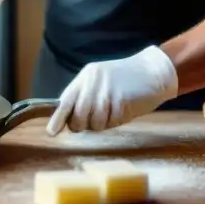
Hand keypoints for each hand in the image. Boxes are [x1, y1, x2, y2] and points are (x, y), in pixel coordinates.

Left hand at [46, 46, 178, 134]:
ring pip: (95, 123)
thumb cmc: (126, 79)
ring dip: (103, 124)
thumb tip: (70, 119)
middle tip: (96, 120)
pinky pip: (112, 122)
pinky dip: (117, 121)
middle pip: (78, 116)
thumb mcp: (101, 81)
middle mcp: (93, 83)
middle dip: (83, 125)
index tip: (51, 132)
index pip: (66, 100)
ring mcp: (106, 92)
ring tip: (113, 111)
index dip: (58, 118)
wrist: (153, 71)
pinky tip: (124, 110)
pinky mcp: (121, 101)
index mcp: (86, 77)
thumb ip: (86, 95)